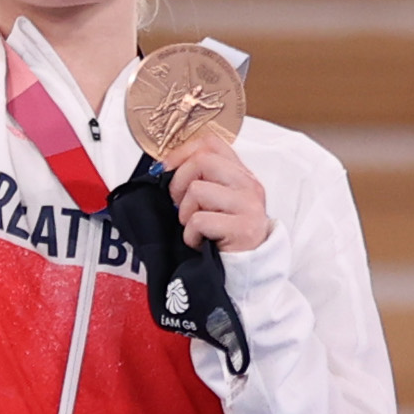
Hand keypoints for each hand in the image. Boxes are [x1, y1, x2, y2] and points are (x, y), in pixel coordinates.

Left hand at [166, 130, 275, 254]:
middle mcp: (249, 185)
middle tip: (179, 205)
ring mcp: (248, 205)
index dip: (182, 152)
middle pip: (202, 160)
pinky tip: (201, 242)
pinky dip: (191, 235)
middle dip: (179, 183)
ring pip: (197, 190)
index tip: (166, 169)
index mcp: (241, 174)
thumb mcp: (216, 202)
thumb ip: (200, 180)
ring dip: (185, 213)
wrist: (248, 270)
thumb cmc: (225, 236)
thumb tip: (164, 168)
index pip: (211, 143)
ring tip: (196, 228)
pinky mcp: (243, 228)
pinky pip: (199, 221)